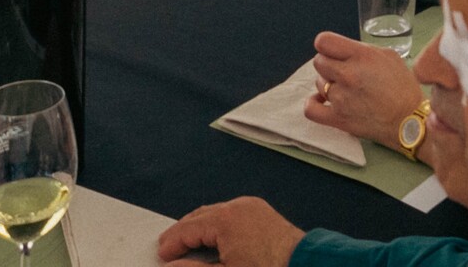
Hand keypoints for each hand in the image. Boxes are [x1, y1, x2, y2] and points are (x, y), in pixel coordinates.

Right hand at [156, 197, 302, 266]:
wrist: (305, 266)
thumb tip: (172, 265)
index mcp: (226, 219)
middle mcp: (238, 206)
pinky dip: (217, 225)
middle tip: (168, 248)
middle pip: (200, 216)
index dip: (172, 242)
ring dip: (200, 227)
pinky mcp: (262, 212)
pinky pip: (231, 214)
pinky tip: (214, 239)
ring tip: (188, 245)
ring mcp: (252, 207)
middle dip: (183, 232)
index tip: (162, 255)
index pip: (188, 228)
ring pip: (216, 213)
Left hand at [302, 31, 422, 149]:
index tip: (335, 51)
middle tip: (344, 71)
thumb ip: (363, 51)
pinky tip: (323, 100)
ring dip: (329, 83)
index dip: (327, 45)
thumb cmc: (403, 87)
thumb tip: (345, 52)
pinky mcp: (338, 119)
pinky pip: (311, 109)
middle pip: (319, 61)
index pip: (324, 41)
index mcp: (361, 56)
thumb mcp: (389, 56)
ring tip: (345, 88)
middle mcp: (348, 75)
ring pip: (319, 83)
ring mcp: (340, 98)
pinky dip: (313, 103)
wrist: (409, 121)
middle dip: (330, 64)